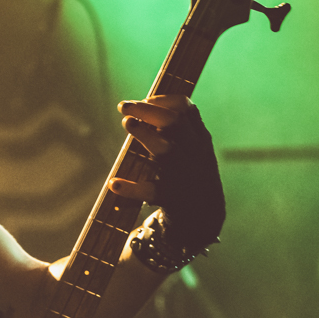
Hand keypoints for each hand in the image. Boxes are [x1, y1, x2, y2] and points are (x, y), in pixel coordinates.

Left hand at [109, 94, 224, 251]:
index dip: (163, 100)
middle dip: (148, 110)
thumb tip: (144, 105)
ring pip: (166, 151)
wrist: (204, 218)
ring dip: (144, 135)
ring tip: (127, 123)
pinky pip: (150, 191)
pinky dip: (131, 188)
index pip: (186, 109)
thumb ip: (177, 128)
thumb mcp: (192, 149)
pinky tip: (114, 184)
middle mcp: (193, 154)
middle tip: (123, 106)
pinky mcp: (171, 199)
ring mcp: (184, 176)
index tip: (144, 99)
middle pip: (174, 123)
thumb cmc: (190, 175)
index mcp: (198, 139)